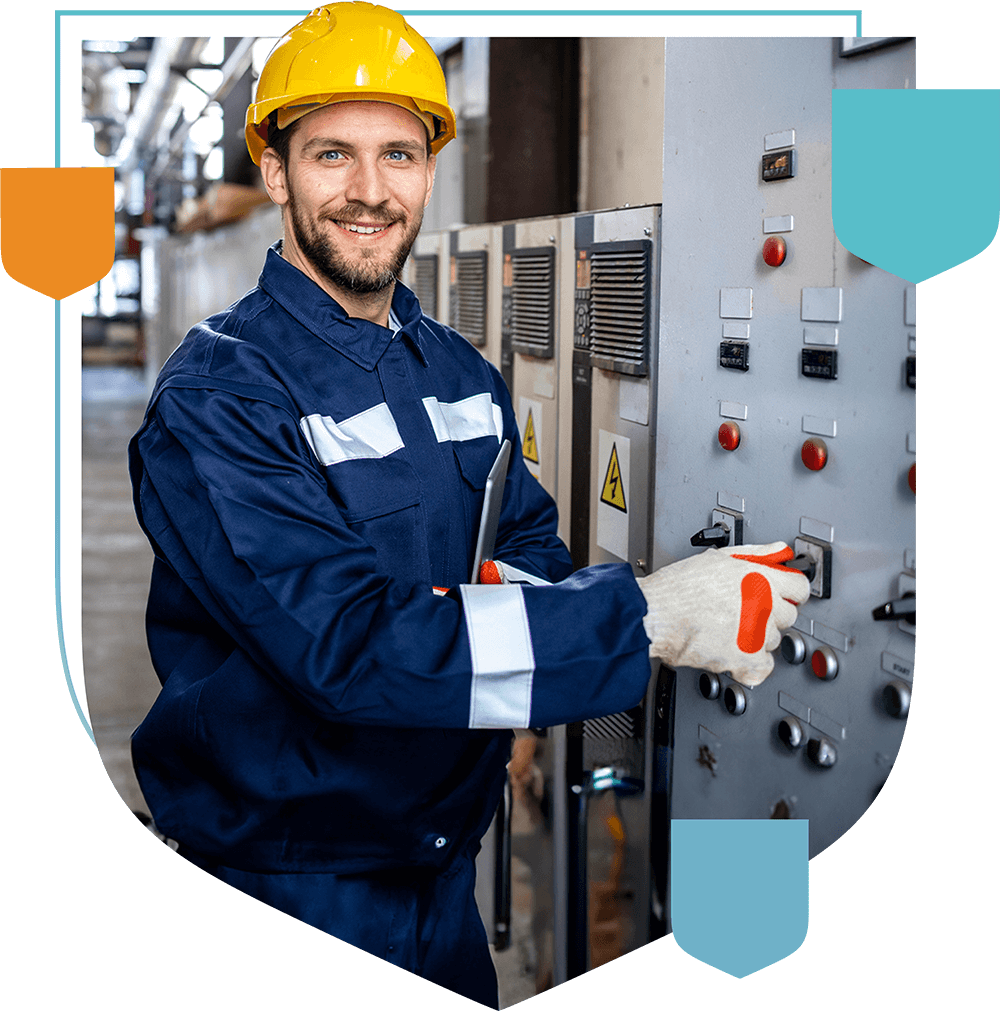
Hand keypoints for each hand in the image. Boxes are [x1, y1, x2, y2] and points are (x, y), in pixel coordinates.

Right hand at [635, 542, 809, 686]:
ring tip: (730, 629)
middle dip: (770, 613)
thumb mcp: (718, 558)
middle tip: (744, 611)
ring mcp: (757, 633)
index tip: (780, 594)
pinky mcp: (745, 658)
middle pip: (788, 615)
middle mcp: (764, 604)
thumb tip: (777, 551)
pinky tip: (736, 653)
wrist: (655, 615)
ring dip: (757, 637)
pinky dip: (751, 665)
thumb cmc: (677, 588)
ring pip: (773, 640)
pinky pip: (764, 667)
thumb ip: (754, 554)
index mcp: (760, 577)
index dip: (788, 591)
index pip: (800, 587)